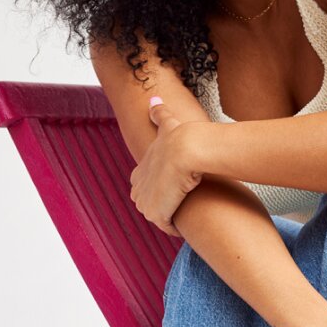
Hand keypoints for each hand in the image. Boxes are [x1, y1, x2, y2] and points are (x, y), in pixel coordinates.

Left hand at [130, 96, 202, 234]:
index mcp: (140, 171)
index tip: (177, 188)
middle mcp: (138, 187)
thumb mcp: (167, 124)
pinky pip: (166, 226)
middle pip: (149, 203)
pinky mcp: (157, 213)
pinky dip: (176, 227)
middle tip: (185, 203)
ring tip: (188, 213)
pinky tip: (188, 223)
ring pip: (159, 215)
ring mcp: (145, 202)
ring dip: (171, 217)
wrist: (187, 149)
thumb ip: (159, 113)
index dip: (162, 188)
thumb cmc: (181, 138)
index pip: (145, 186)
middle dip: (164, 205)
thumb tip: (154, 99)